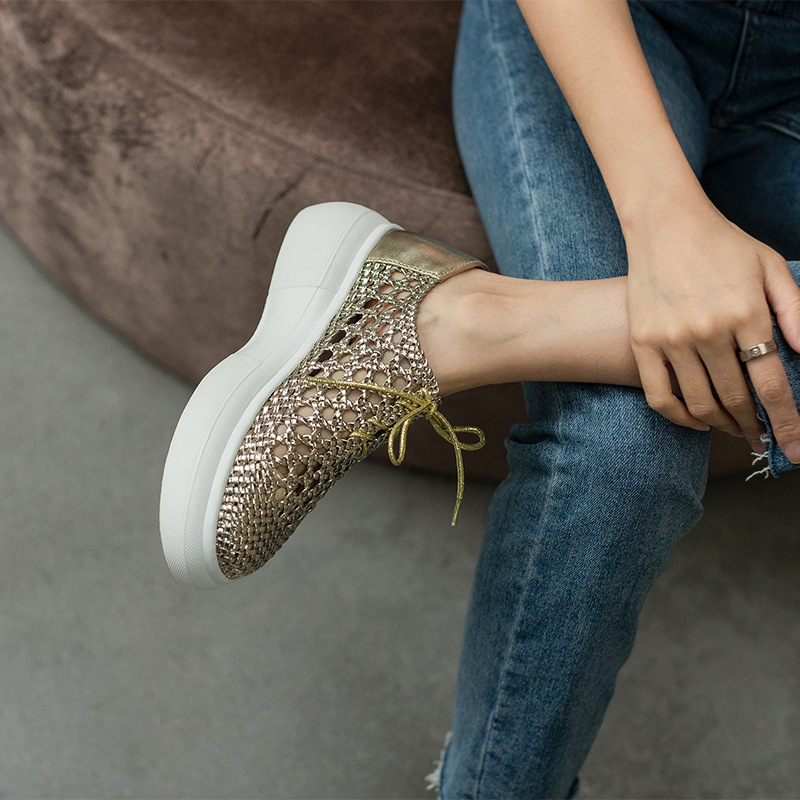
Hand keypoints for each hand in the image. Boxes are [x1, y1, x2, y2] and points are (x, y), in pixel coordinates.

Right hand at [625, 192, 799, 462]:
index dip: (786, 421)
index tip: (793, 448)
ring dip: (722, 425)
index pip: (770, 383)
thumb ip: (795, 309)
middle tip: (764, 439)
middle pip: (736, 399)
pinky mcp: (643, 342)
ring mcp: (671, 338)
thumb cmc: (722, 244)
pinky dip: (681, 417)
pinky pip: (660, 396)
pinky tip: (698, 421)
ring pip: (700, 403)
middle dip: (755, 427)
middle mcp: (707, 330)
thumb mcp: (770, 267)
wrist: (664, 224)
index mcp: (745, 312)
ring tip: (736, 431)